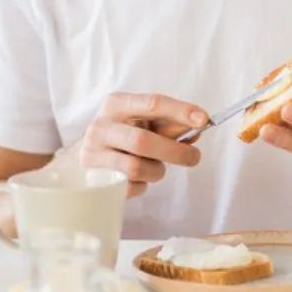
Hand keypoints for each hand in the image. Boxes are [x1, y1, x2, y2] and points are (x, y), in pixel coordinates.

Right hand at [72, 93, 207, 197]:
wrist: (88, 154)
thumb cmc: (124, 134)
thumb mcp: (144, 122)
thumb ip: (169, 124)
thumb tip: (196, 128)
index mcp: (116, 104)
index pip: (152, 103)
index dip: (180, 111)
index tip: (204, 120)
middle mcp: (101, 126)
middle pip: (143, 140)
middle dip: (175, 151)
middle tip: (194, 157)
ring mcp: (93, 154)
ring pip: (136, 168)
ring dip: (157, 170)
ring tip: (157, 167)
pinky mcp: (93, 179)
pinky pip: (129, 187)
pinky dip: (144, 185)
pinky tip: (141, 177)